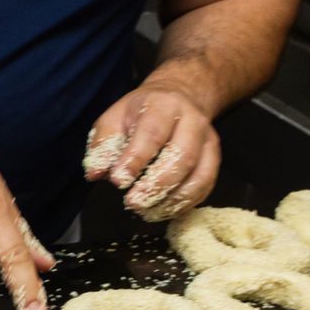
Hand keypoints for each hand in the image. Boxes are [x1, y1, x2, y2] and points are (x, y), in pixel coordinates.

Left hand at [83, 83, 220, 221]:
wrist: (179, 97)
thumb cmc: (141, 112)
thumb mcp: (114, 118)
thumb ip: (103, 144)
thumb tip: (95, 173)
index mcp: (163, 105)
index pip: (152, 133)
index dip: (136, 160)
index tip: (118, 181)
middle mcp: (192, 121)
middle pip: (182, 156)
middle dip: (157, 185)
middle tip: (133, 203)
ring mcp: (208, 140)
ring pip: (200, 175)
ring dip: (173, 199)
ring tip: (147, 212)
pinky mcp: (214, 158)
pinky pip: (205, 185)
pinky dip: (185, 203)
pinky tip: (163, 210)